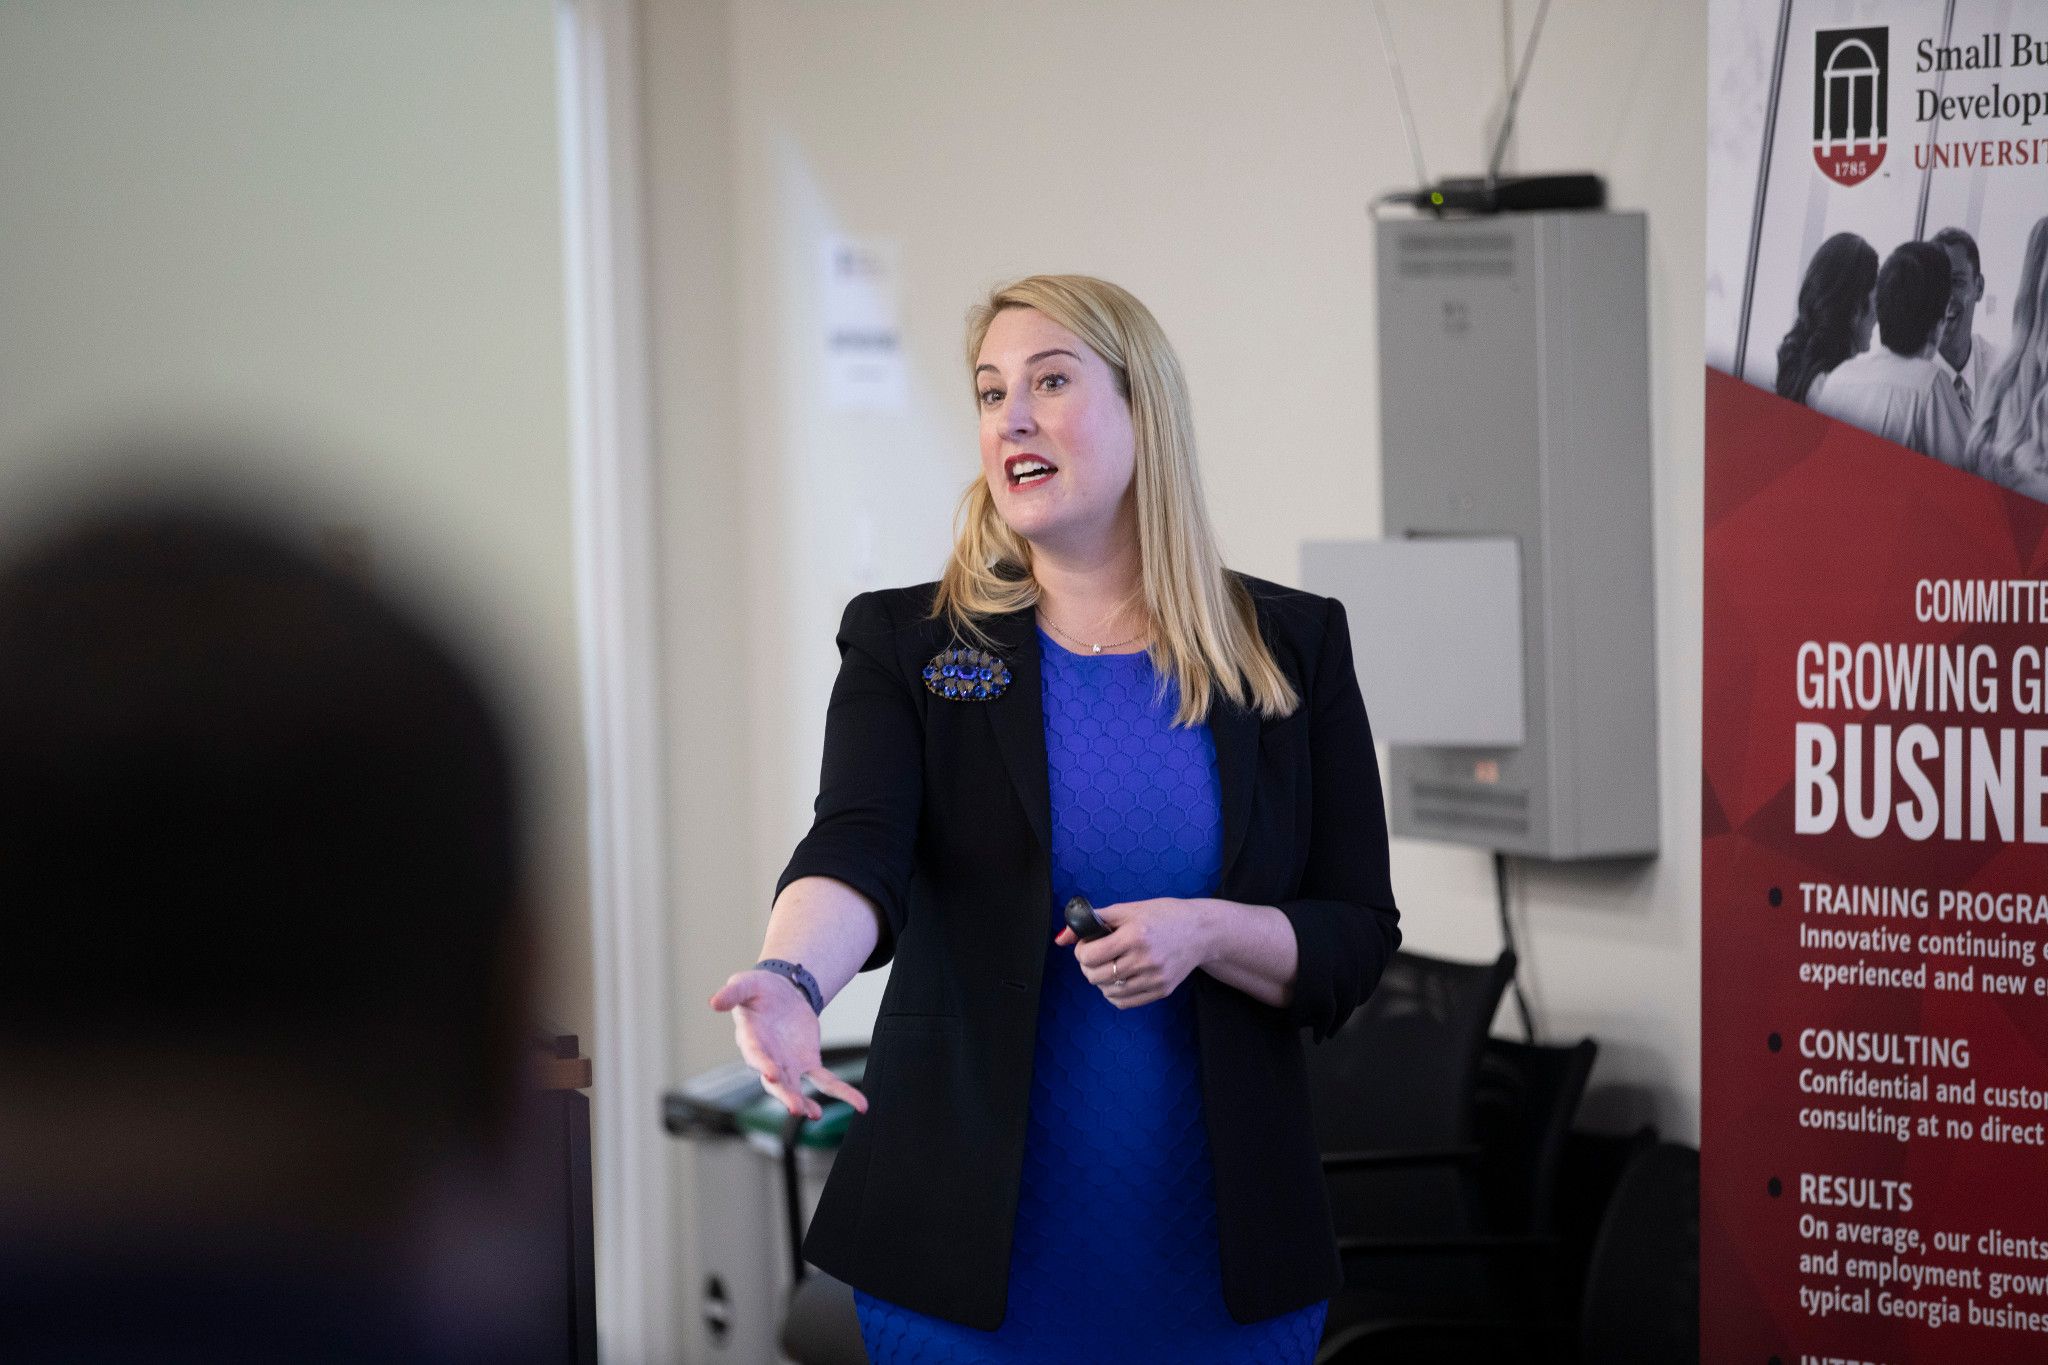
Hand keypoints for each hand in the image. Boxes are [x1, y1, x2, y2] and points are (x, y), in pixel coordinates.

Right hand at [709, 970, 868, 1120]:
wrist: (780, 992)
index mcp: (750, 1039)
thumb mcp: (745, 984)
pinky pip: (825, 1082)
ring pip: (796, 1088)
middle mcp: (767, 1058)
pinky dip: (842, 1093)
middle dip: (785, 1095)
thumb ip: (732, 993)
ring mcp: (788, 1065)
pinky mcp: (808, 1063)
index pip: (755, 1054)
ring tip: (815, 1115)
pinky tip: (859, 1105)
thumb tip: (713, 1002)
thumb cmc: (758, 990)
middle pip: (775, 1081)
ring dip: (806, 1102)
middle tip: (796, 1109)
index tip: (769, 1074)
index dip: (762, 1064)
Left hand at [1053, 897, 1210, 1008]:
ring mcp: (1155, 978)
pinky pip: (1124, 1002)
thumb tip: (1061, 938)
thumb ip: (1092, 921)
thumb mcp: (1127, 910)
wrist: (1200, 931)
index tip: (1088, 944)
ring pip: (1107, 991)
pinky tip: (1120, 978)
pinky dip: (1114, 993)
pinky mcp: (1161, 991)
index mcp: (1136, 935)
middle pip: (1095, 976)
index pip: (1090, 955)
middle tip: (1097, 954)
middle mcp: (1145, 959)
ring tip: (1110, 965)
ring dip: (1101, 980)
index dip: (1081, 951)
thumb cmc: (1162, 916)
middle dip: (1088, 965)